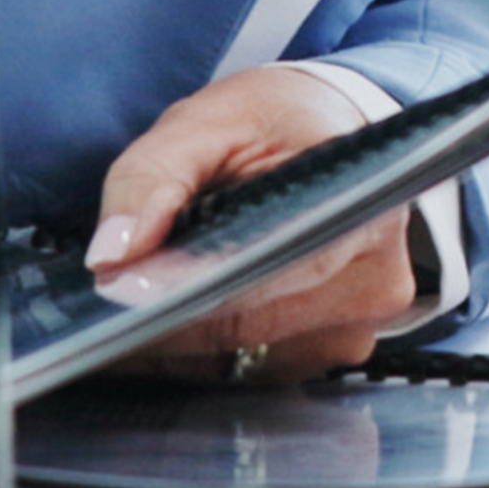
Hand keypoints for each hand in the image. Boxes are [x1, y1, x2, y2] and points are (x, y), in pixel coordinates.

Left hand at [85, 64, 422, 383]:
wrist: (331, 128)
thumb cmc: (275, 122)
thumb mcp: (204, 123)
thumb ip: (151, 177)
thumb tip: (112, 255)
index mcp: (361, 200)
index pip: (267, 265)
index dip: (188, 284)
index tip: (125, 289)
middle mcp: (375, 273)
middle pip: (249, 323)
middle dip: (170, 312)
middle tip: (117, 288)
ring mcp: (362, 320)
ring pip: (247, 354)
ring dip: (187, 335)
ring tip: (159, 287)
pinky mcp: (340, 347)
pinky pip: (257, 365)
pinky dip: (213, 347)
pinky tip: (195, 308)